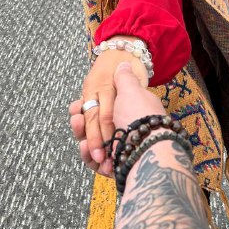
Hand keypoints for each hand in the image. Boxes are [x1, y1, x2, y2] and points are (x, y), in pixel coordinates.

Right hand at [69, 61, 164, 177]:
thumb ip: (124, 78)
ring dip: (84, 139)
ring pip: (93, 146)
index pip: (102, 109)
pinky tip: (84, 148)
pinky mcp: (115, 164)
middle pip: (94, 129)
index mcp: (126, 112)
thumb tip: (124, 64)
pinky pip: (96, 162)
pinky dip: (88, 156)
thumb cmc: (140, 115)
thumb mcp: (132, 89)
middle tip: (76, 120)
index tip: (77, 107)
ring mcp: (119, 148)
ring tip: (80, 136)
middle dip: (82, 125)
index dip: (86, 108)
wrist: (151, 145)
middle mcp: (123, 130)